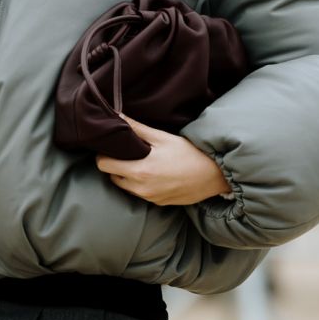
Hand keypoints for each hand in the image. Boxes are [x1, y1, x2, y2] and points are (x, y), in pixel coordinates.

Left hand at [95, 114, 230, 206]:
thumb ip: (137, 129)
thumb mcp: (163, 138)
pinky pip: (140, 194)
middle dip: (114, 165)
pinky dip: (140, 184)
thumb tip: (117, 116)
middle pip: (112, 177)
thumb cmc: (190, 154)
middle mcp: (141, 189)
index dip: (104, 154)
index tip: (112, 147)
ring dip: (127, 175)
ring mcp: (150, 198)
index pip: (104, 165)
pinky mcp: (158, 204)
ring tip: (139, 162)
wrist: (214, 176)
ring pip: (125, 187)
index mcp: (140, 171)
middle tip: (125, 152)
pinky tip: (153, 173)